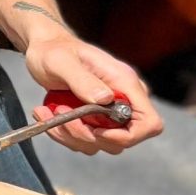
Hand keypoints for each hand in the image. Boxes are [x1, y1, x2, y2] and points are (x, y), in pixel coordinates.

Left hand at [22, 30, 162, 156]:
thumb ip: (83, 80)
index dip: (128, 136)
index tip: (96, 130)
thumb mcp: (62, 61)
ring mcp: (109, 113)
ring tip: (49, 112)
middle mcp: (123, 101)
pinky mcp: (94, 121)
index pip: (149, 122)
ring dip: (70, 136)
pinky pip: (85, 142)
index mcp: (125, 83)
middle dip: (87, 135)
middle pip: (122, 141)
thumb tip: (105, 99)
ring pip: (100, 144)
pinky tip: (46, 115)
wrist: (45, 50)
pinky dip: (63, 135)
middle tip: (61, 113)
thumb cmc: (54, 50)